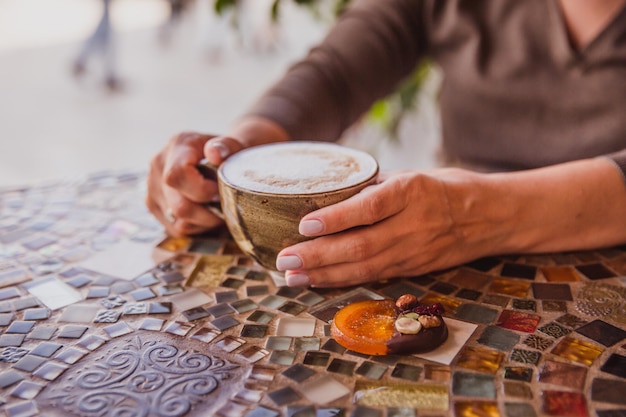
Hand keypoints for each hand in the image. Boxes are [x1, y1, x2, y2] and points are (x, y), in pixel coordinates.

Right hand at [145, 131, 242, 235]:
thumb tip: (214, 153)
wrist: (219, 155)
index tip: (221, 191)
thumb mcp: (236, 143)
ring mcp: (153, 187)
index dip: (203, 191)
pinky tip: (208, 212)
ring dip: (206, 222)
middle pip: (180, 206)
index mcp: (178, 145)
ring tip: (219, 208)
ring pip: (179, 221)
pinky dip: (198, 226)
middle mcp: (159, 166)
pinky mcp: (155, 206)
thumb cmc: (230, 152)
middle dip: (210, 213)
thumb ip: (228, 146)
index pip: (177, 175)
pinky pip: (177, 228)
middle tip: (227, 205)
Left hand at [275, 169, 482, 286]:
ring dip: (325, 274)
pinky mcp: (416, 268)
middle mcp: (414, 224)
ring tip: (292, 276)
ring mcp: (416, 250)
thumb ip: (374, 187)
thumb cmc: (447, 187)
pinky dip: (344, 280)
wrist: (493, 216)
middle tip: (284, 259)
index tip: (304, 223)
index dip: (336, 218)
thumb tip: (328, 193)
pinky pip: (375, 276)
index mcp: (413, 191)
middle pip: (361, 245)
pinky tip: (320, 280)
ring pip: (365, 268)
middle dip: (318, 255)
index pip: (370, 207)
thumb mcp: (412, 174)